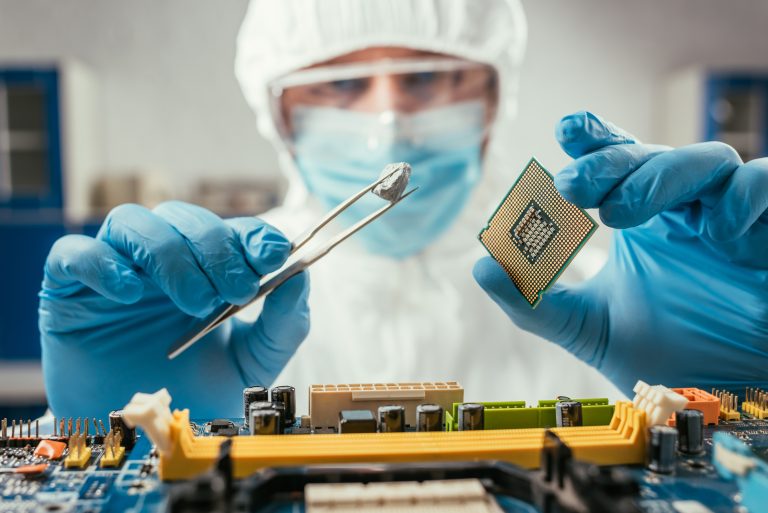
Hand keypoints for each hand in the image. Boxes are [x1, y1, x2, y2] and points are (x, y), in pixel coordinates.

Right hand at [39, 201, 309, 418]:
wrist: (141, 442)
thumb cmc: (194, 394)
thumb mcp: (252, 362)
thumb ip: (282, 323)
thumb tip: (301, 275)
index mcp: (202, 271)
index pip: (226, 229)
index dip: (252, 234)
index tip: (275, 254)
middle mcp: (158, 264)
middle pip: (181, 217)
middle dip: (216, 248)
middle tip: (238, 289)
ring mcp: (113, 273)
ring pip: (131, 222)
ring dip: (170, 254)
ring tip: (195, 302)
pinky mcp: (67, 293)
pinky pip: (72, 254)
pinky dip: (102, 263)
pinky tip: (129, 295)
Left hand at [474, 111, 767, 395]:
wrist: (724, 403)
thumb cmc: (666, 355)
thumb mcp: (587, 328)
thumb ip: (533, 302)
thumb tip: (481, 267)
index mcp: (645, 219)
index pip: (620, 160)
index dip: (596, 137)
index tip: (565, 130)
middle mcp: (686, 211)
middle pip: (652, 154)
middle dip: (609, 161)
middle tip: (570, 186)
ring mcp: (732, 218)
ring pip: (708, 159)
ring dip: (660, 176)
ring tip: (619, 215)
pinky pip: (766, 183)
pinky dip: (742, 196)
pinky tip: (716, 234)